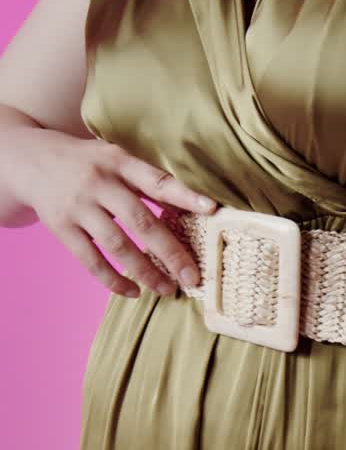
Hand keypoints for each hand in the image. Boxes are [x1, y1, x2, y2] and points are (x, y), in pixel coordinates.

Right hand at [14, 128, 216, 297]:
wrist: (30, 160)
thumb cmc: (87, 163)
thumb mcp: (115, 159)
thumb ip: (147, 181)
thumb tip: (192, 206)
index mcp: (118, 161)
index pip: (157, 180)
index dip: (184, 195)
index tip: (211, 210)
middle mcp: (98, 182)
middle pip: (140, 221)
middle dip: (170, 252)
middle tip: (192, 277)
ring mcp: (78, 207)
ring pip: (117, 246)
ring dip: (145, 272)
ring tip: (166, 289)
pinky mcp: (61, 228)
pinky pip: (91, 260)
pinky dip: (113, 280)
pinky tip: (133, 291)